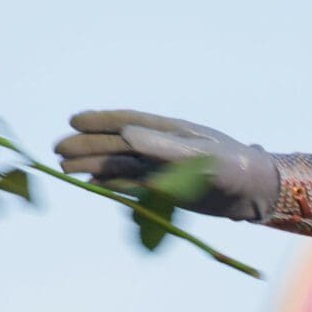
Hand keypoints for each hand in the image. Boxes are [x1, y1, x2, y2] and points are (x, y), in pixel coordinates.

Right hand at [54, 112, 280, 223]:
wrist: (255, 191)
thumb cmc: (233, 167)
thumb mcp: (199, 156)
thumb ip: (163, 146)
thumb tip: (126, 133)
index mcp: (170, 130)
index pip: (127, 121)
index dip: (100, 121)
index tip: (73, 121)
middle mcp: (162, 146)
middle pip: (117, 145)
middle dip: (88, 146)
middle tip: (57, 150)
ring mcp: (162, 167)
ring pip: (120, 165)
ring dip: (93, 166)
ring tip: (64, 167)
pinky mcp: (166, 188)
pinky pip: (131, 185)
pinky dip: (110, 185)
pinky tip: (91, 185)